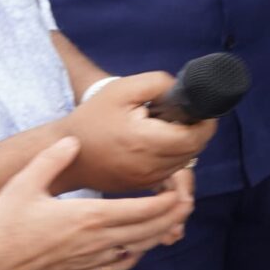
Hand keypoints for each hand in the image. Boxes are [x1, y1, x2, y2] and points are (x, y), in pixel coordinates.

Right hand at [0, 137, 194, 269]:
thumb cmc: (0, 227)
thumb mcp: (23, 185)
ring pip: (140, 249)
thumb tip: (73, 140)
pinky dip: (136, 253)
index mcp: (90, 218)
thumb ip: (52, 159)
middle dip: (174, 215)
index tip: (182, 186)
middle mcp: (98, 243)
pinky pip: (121, 266)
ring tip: (169, 219)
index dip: (169, 200)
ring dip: (158, 234)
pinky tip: (135, 244)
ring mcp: (92, 263)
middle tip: (186, 200)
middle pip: (152, 230)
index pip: (145, 210)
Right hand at [59, 72, 214, 192]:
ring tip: (165, 127)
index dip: (205, 121)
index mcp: (146, 142)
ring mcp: (147, 180)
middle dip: (196, 130)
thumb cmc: (91, 118)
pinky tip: (156, 142)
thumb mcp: (121, 90)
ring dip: (185, 144)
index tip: (201, 108)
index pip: (195, 137)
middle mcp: (150, 166)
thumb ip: (157, 83)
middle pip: (194, 150)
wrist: (64, 153)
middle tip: (183, 114)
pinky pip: (170, 171)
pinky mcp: (142, 186)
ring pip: (185, 161)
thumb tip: (181, 90)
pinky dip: (172, 155)